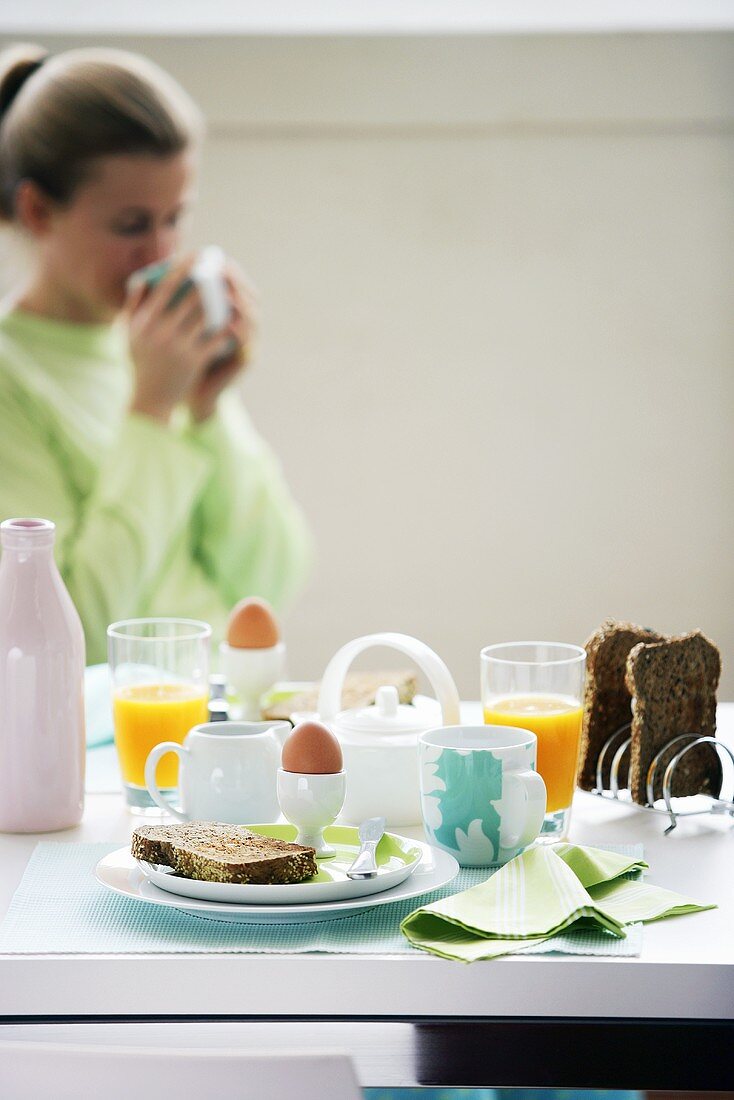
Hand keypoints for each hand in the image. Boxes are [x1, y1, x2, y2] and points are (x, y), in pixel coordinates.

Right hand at [125, 254, 230, 424]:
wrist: (151, 401)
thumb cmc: (141, 365)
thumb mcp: (130, 335)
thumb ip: (134, 306)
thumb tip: (142, 279)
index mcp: (144, 322)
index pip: (165, 287)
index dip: (182, 269)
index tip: (195, 256)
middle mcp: (160, 332)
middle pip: (190, 298)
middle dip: (209, 282)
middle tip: (222, 270)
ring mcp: (178, 347)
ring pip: (206, 316)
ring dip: (221, 303)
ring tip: (231, 293)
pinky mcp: (193, 361)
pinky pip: (215, 338)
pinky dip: (225, 329)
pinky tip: (234, 322)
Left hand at [186, 260, 258, 424]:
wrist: (191, 392)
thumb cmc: (181, 358)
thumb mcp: (177, 328)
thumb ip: (172, 305)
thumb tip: (149, 276)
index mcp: (229, 314)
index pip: (236, 284)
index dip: (229, 269)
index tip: (213, 256)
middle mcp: (243, 326)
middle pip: (250, 296)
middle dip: (238, 281)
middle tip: (223, 269)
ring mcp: (248, 343)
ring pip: (253, 317)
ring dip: (241, 302)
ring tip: (226, 291)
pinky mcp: (246, 360)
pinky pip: (248, 342)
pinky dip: (240, 330)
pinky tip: (229, 320)